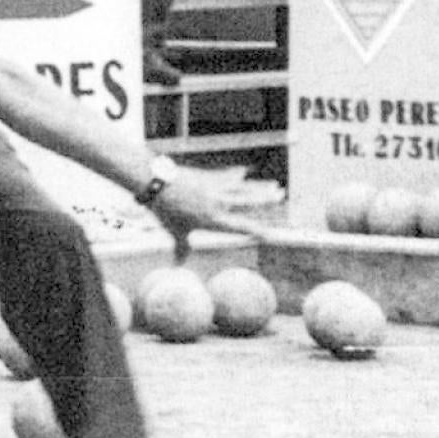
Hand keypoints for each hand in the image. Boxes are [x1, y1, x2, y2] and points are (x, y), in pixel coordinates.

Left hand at [146, 175, 267, 263]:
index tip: (270, 234)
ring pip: (244, 187)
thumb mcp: (175, 231)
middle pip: (249, 201)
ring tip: (276, 186)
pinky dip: (236, 174)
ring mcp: (216, 188)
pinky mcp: (210, 177)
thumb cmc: (166, 211)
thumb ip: (181, 248)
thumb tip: (177, 265)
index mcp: (213, 220)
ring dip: (260, 187)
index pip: (240, 227)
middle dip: (266, 199)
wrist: (157, 183)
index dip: (256, 231)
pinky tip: (244, 171)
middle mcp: (219, 203)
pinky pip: (227, 176)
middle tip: (281, 197)